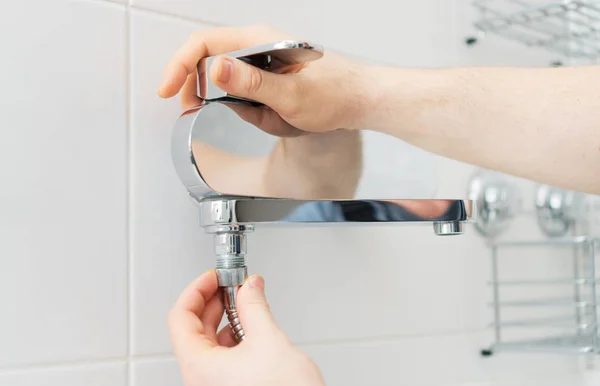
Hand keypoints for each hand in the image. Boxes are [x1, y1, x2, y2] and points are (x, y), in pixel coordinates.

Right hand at [158, 24, 376, 132]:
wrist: (361, 100)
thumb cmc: (336, 94)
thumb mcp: (290, 95)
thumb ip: (252, 83)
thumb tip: (215, 68)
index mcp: (259, 42)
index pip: (204, 44)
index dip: (179, 66)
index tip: (166, 89)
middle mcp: (258, 46)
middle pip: (208, 58)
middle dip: (195, 86)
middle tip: (190, 109)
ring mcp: (263, 61)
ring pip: (224, 77)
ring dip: (226, 101)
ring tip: (253, 117)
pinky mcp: (269, 75)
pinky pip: (243, 88)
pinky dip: (243, 105)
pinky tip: (267, 115)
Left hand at [168, 270, 325, 385]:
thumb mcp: (269, 341)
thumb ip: (255, 307)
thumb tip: (250, 286)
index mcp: (199, 367)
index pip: (180, 317)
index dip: (196, 290)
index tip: (214, 276)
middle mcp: (201, 378)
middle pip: (193, 328)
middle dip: (213, 301)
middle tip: (232, 283)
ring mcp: (214, 383)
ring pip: (209, 342)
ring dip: (225, 317)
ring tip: (245, 302)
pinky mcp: (230, 385)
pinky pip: (223, 355)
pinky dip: (234, 335)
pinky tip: (252, 326)